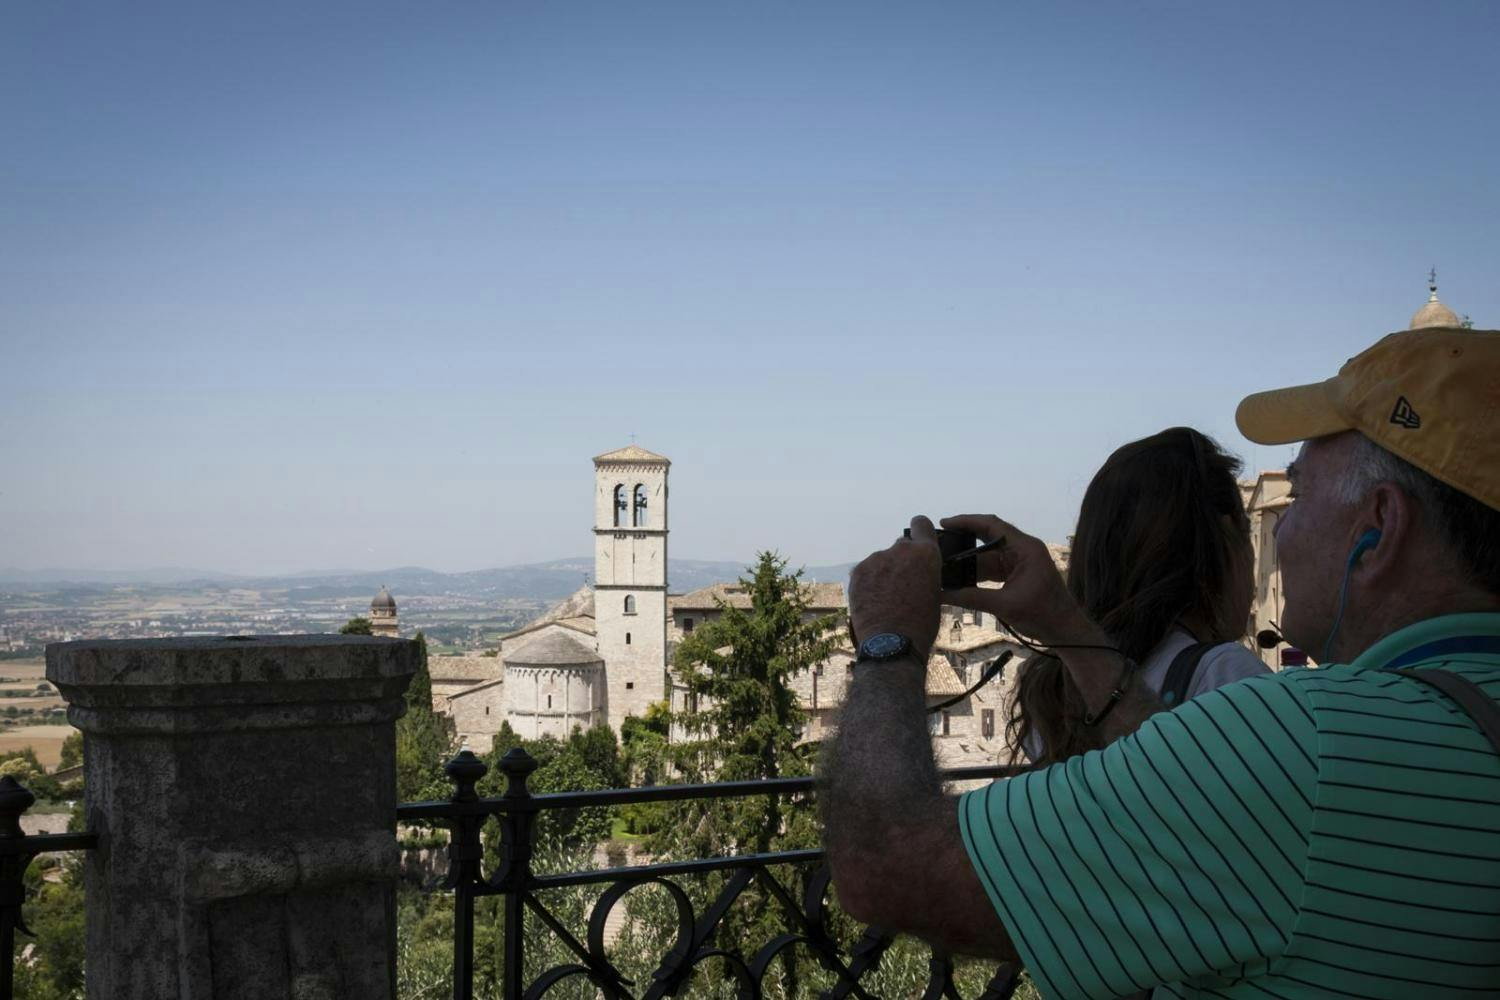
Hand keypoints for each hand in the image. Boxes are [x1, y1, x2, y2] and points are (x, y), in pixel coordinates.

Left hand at [848, 516, 941, 660]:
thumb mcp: (935, 594)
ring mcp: (876, 559)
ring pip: (882, 561)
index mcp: (925, 554)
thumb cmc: (921, 624)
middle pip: (901, 546)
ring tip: (885, 599)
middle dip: (902, 560)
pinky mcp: (857, 571)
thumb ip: (925, 572)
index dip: (920, 532)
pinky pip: (866, 571)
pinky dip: (869, 582)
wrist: (891, 643)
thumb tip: (918, 570)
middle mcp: (900, 550)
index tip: (917, 542)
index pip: (921, 524)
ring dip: (884, 573)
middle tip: (902, 584)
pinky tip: (872, 601)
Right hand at [939, 514, 1091, 644]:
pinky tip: (958, 579)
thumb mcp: (1005, 605)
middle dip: (963, 541)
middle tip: (938, 545)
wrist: (1065, 631)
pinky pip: (992, 568)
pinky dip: (976, 573)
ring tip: (944, 564)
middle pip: (987, 538)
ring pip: (987, 555)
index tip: (944, 523)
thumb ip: (972, 597)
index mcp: (1025, 548)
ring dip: (968, 561)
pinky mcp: (1016, 575)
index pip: (992, 525)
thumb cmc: (1043, 615)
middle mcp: (1022, 550)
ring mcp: (1019, 562)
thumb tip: (940, 594)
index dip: (966, 521)